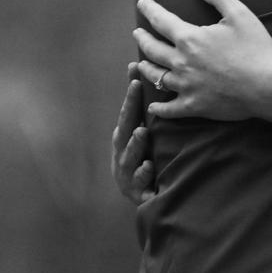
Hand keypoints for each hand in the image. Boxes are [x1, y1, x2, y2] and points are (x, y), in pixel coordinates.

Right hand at [111, 67, 154, 203]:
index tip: (136, 75)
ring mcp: (127, 173)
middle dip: (129, 109)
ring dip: (135, 144)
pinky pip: (139, 183)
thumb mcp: (145, 138)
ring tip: (141, 132)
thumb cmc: (144, 161)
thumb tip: (144, 73)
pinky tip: (148, 167)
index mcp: (125, 139)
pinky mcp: (136, 192)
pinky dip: (142, 175)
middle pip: (125, 130)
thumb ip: (145, 111)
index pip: (129, 113)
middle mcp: (123, 153)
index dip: (132, 95)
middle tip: (136, 90)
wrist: (143, 199)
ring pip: (130, 157)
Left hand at [135, 0, 271, 121]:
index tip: (142, 3)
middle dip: (142, 39)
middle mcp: (182, 63)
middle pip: (153, 49)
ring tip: (139, 64)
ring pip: (156, 77)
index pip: (162, 21)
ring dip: (145, 68)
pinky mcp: (195, 106)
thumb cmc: (256, 48)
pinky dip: (159, 108)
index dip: (150, 10)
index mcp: (190, 39)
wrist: (267, 87)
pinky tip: (153, 107)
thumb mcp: (239, 14)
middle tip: (137, 33)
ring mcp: (186, 86)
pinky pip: (170, 109)